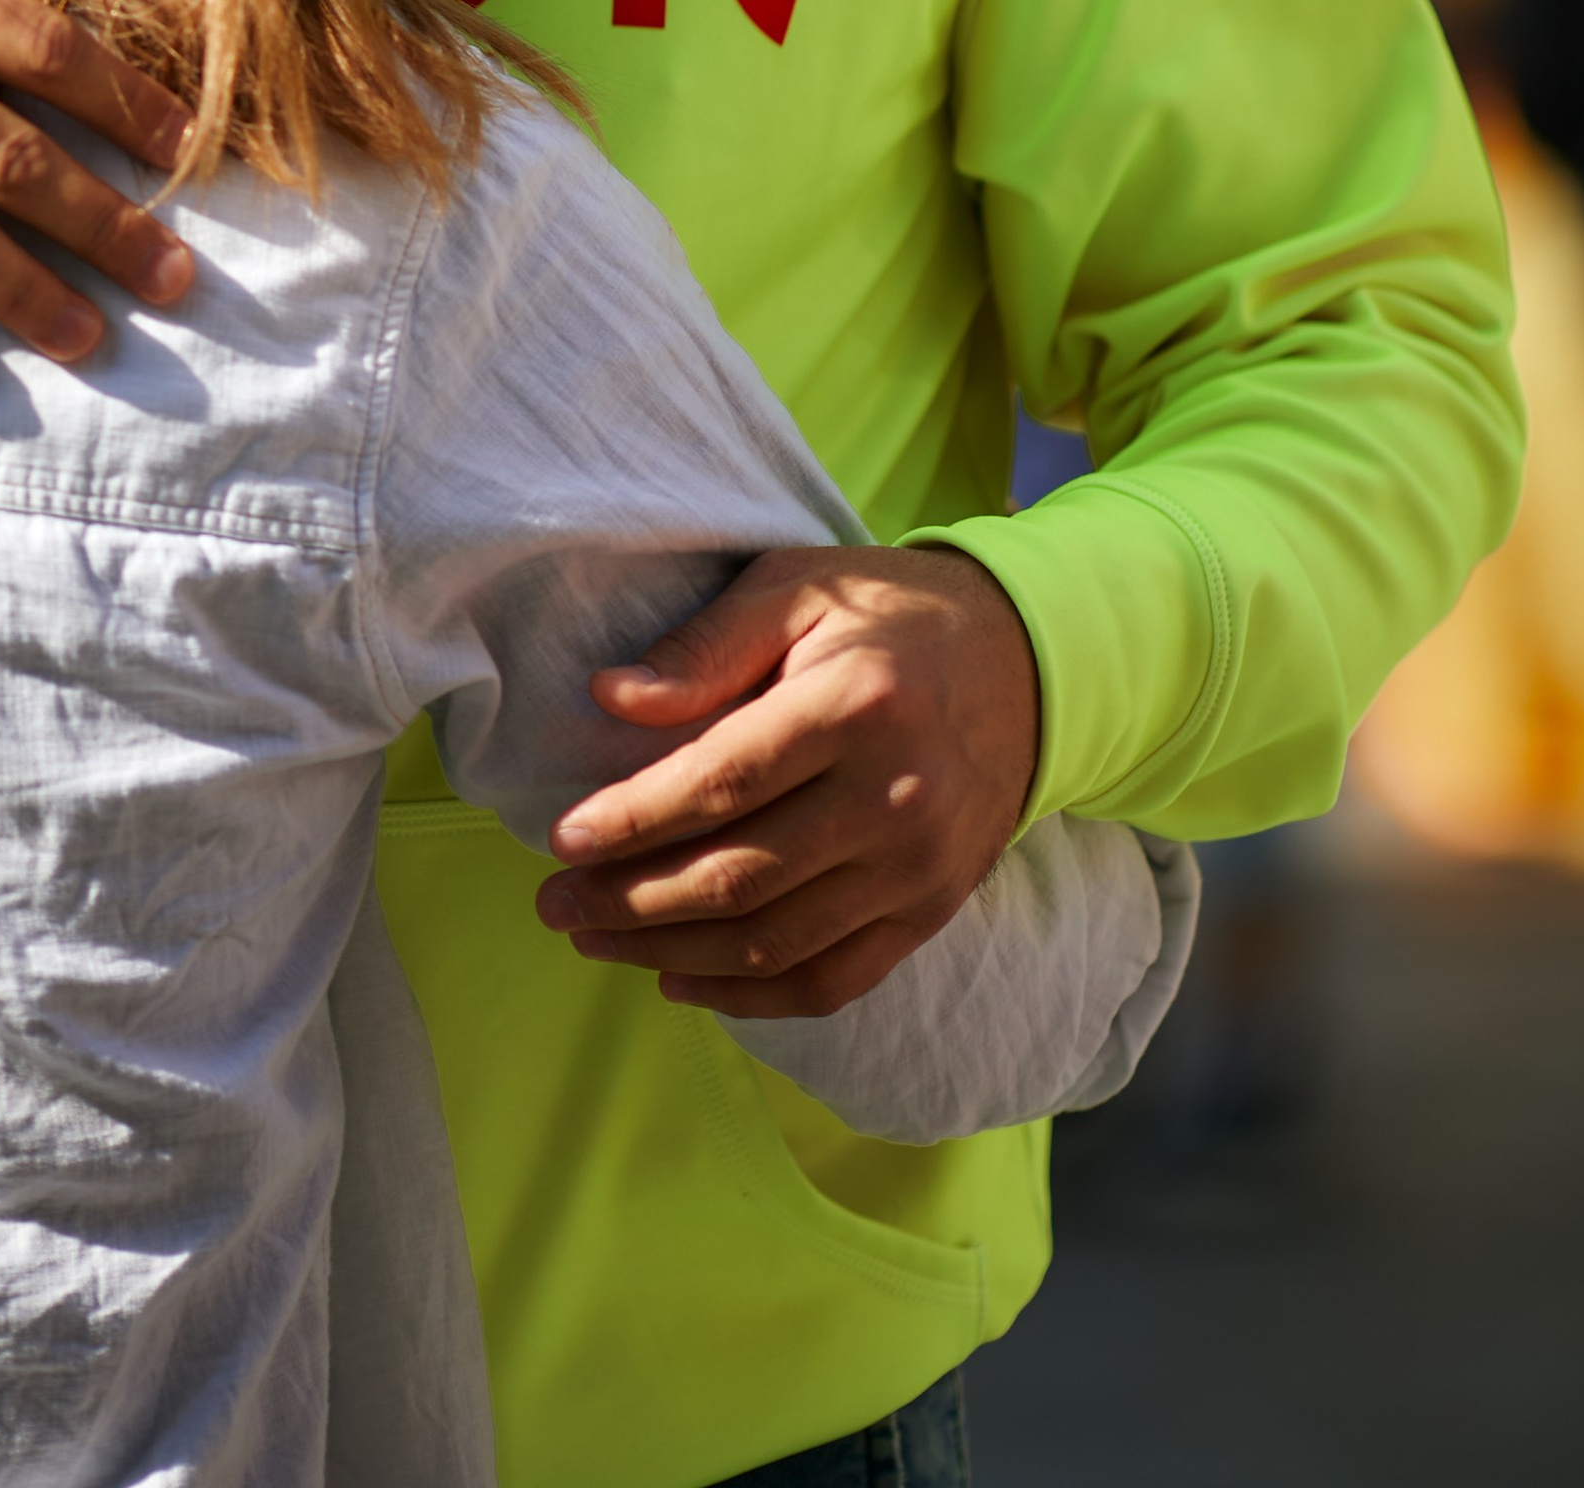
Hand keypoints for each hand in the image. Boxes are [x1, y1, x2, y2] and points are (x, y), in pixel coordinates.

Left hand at [533, 545, 1040, 1020]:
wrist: (1028, 665)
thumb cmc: (891, 616)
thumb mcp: (798, 586)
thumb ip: (706, 645)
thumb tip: (610, 698)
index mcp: (854, 706)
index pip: (722, 783)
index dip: (635, 820)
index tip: (561, 840)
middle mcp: (893, 798)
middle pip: (740, 877)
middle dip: (631, 902)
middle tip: (554, 904)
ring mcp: (917, 868)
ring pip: (774, 942)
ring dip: (671, 955)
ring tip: (595, 942)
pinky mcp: (930, 911)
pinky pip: (831, 979)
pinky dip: (750, 998)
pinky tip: (680, 981)